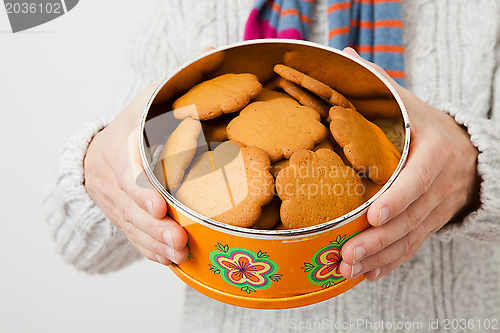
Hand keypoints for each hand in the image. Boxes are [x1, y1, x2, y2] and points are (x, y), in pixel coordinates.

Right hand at [84, 84, 188, 265]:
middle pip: (130, 208)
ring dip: (156, 243)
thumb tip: (200, 104)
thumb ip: (165, 103)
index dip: (141, 191)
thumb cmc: (133, 125)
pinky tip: (168, 259)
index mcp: (116, 148)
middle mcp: (109, 179)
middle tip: (179, 239)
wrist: (97, 150)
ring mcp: (113, 202)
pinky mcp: (120, 217)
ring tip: (179, 254)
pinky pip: (132, 237)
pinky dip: (150, 250)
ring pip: (132, 227)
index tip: (159, 206)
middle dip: (155, 227)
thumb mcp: (145, 105)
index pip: (127, 172)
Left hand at [339, 47, 479, 280]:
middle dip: (380, 239)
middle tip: (348, 255)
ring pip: (412, 237)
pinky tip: (369, 274)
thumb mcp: (410, 103)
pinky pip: (415, 245)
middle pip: (412, 216)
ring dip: (380, 257)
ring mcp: (439, 206)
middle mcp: (441, 184)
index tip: (374, 215)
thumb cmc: (428, 125)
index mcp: (436, 151)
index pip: (419, 178)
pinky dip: (392, 261)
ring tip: (349, 270)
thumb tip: (344, 54)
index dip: (399, 197)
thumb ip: (379, 84)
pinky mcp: (433, 221)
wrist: (468, 150)